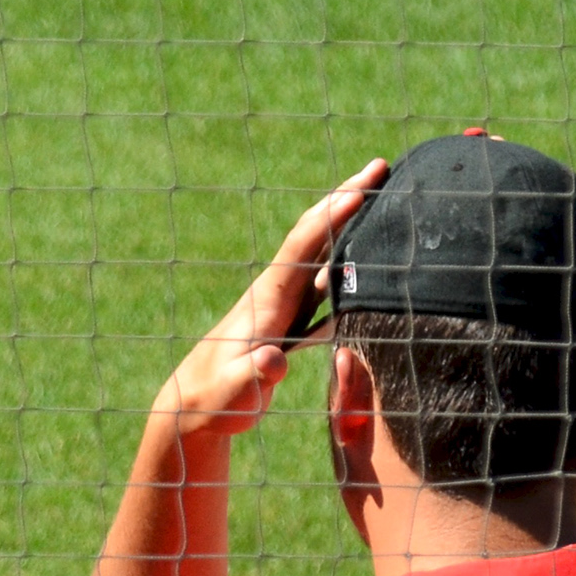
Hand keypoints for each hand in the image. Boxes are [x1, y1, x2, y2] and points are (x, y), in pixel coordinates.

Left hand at [149, 159, 387, 439]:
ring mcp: (282, 304)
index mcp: (266, 301)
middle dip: (344, 199)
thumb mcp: (235, 394)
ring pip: (320, 252)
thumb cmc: (214, 403)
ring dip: (349, 223)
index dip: (331, 218)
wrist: (193, 410)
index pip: (301, 249)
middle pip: (313, 234)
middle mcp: (275, 292)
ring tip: (381, 194)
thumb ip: (254, 377)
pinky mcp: (288, 320)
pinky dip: (346, 258)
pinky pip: (324, 279)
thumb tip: (273, 358)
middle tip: (379, 166)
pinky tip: (368, 251)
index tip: (361, 189)